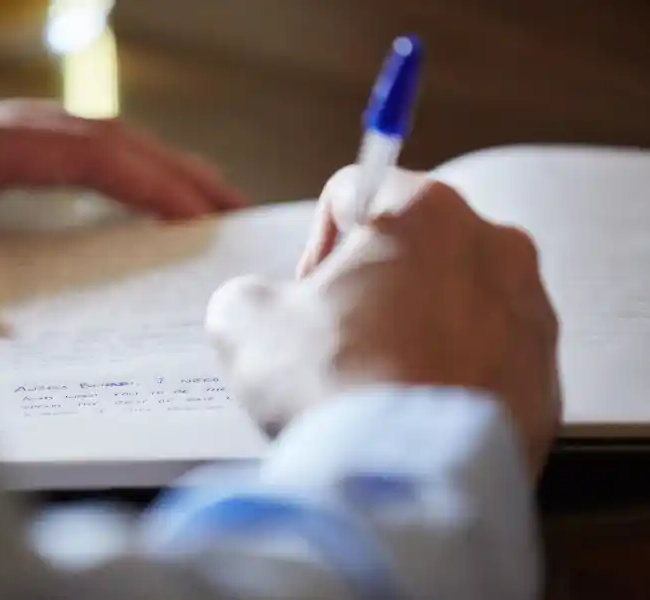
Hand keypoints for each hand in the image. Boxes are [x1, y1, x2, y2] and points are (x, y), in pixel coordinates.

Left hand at [0, 99, 245, 341]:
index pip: (83, 151)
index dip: (151, 179)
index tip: (205, 215)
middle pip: (102, 135)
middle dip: (175, 167)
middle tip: (235, 206)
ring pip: (84, 136)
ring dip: (149, 162)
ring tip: (198, 198)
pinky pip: (56, 149)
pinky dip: (106, 167)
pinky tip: (114, 194)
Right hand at [206, 166, 560, 477]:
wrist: (404, 483)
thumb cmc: (330, 385)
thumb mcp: (244, 322)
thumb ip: (248, 293)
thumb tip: (261, 307)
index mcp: (426, 211)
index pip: (357, 191)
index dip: (318, 241)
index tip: (309, 294)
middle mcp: (493, 247)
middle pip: (413, 247)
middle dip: (373, 286)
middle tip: (340, 341)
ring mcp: (529, 315)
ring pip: (455, 301)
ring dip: (416, 329)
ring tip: (379, 382)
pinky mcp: (545, 378)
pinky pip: (487, 359)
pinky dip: (452, 375)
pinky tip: (415, 411)